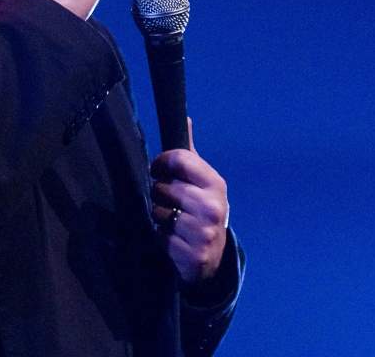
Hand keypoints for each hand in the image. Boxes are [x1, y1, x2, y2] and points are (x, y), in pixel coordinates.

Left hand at [150, 118, 229, 284]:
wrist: (213, 255)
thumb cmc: (201, 209)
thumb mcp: (201, 181)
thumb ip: (188, 153)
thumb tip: (185, 118)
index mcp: (216, 183)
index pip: (179, 159)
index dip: (161, 163)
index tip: (158, 170)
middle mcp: (213, 207)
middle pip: (164, 187)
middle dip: (160, 194)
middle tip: (171, 202)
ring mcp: (205, 233)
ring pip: (159, 212)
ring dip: (160, 217)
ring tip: (174, 220)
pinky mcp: (194, 256)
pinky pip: (160, 237)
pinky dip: (162, 238)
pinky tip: (175, 239)